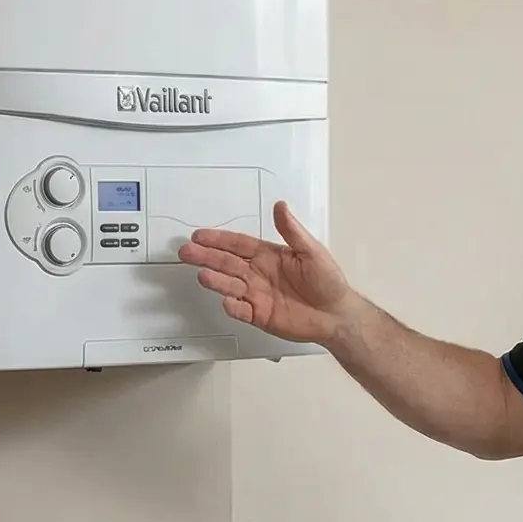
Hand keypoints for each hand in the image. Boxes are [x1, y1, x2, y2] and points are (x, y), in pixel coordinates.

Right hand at [177, 202, 353, 344]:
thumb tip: (281, 206)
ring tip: (203, 275)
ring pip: (230, 285)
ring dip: (216, 280)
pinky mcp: (260, 315)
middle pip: (227, 263)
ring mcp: (257, 294)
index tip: (200, 235)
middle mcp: (258, 273)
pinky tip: (226, 301)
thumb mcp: (312, 251)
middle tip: (187, 252)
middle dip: (206, 257)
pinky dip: (233, 306)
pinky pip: (241, 310)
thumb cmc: (328, 281)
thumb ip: (292, 231)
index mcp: (268, 255)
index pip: (237, 244)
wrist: (336, 314)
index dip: (218, 239)